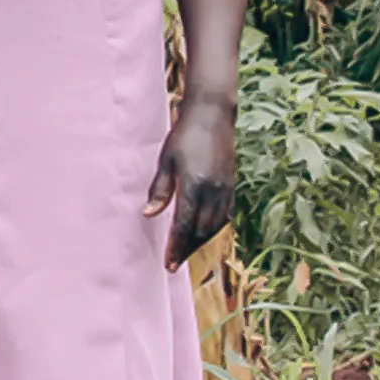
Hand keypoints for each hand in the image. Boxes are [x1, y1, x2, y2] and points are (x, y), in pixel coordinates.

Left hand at [144, 101, 235, 270]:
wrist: (212, 115)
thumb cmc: (184, 135)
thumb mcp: (166, 161)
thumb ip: (160, 190)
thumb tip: (148, 215)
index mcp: (194, 186)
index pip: (183, 226)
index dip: (175, 248)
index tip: (168, 264)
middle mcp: (213, 192)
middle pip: (200, 232)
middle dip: (187, 249)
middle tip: (174, 262)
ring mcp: (225, 189)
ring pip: (214, 227)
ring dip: (200, 242)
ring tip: (186, 251)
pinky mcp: (231, 185)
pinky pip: (224, 216)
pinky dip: (213, 229)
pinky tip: (203, 233)